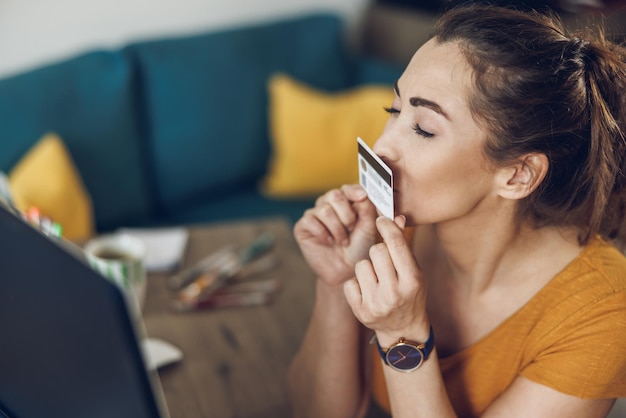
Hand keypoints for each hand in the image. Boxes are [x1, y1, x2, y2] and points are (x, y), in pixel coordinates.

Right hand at [294, 184, 378, 286]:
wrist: (345, 271)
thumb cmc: (359, 249)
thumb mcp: (369, 228)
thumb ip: (368, 209)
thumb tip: (363, 193)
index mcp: (347, 202)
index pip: (348, 188)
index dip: (354, 191)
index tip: (362, 197)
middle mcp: (330, 204)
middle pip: (334, 195)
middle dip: (346, 213)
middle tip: (351, 228)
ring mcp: (315, 214)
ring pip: (324, 209)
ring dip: (337, 228)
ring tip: (342, 241)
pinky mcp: (303, 226)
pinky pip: (310, 220)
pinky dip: (323, 233)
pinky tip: (328, 242)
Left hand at [344, 216, 428, 339]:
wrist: (403, 329)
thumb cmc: (409, 293)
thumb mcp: (413, 271)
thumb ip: (403, 246)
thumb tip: (396, 217)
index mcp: (412, 281)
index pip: (396, 245)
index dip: (387, 227)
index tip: (381, 220)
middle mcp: (394, 293)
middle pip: (376, 251)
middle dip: (379, 251)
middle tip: (383, 261)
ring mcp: (376, 304)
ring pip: (361, 265)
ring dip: (367, 268)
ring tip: (376, 278)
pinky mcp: (360, 312)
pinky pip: (350, 283)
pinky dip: (357, 284)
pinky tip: (367, 291)